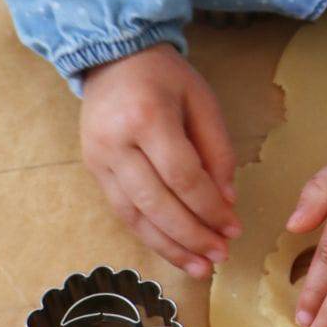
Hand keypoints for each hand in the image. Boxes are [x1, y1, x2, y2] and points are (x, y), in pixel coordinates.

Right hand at [80, 44, 240, 278]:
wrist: (112, 58)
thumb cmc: (165, 78)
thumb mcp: (202, 102)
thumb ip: (217, 152)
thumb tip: (226, 203)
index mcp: (147, 118)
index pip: (183, 177)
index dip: (210, 208)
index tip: (234, 228)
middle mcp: (115, 143)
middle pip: (157, 204)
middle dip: (192, 236)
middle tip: (220, 257)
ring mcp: (98, 159)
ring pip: (135, 216)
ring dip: (169, 247)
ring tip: (199, 268)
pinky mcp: (93, 171)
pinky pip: (123, 212)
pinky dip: (150, 235)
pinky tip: (173, 250)